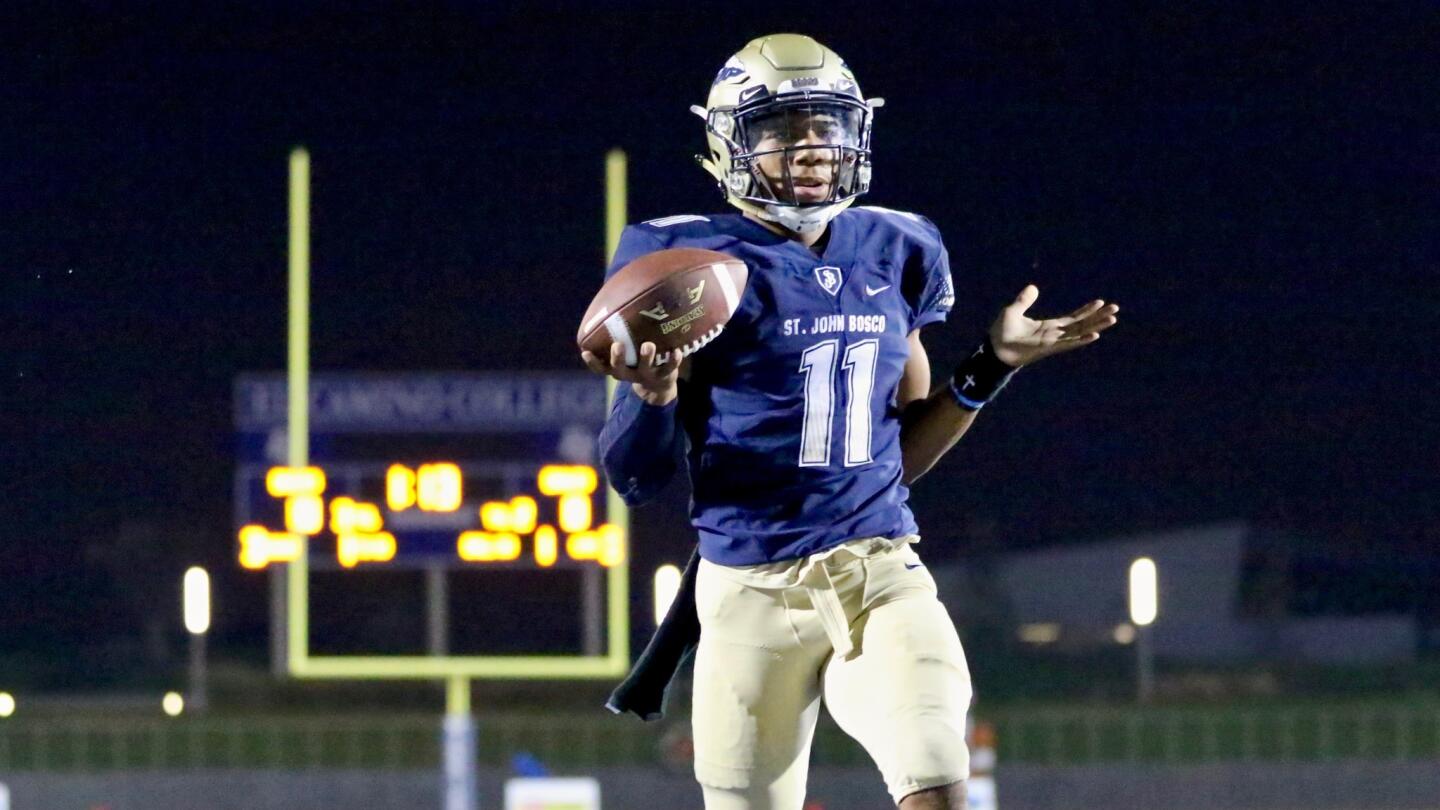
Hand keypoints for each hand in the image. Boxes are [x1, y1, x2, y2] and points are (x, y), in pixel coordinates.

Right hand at [580, 342, 682, 405]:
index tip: (586, 352)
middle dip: (617, 358)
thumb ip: (621, 334)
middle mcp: (629, 373)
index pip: (600, 368)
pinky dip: (673, 361)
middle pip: (619, 369)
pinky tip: (677, 351)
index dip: (593, 362)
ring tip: (648, 345)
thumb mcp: (628, 350)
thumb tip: (616, 299)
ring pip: (644, 369)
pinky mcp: (664, 376)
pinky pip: (669, 369)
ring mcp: (646, 375)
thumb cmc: (637, 359)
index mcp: (618, 368)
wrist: (659, 386)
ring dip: (646, 357)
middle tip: (617, 345)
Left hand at [989, 284, 1119, 366]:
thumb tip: (1034, 287)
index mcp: (1048, 327)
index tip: (1101, 302)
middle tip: (1116, 309)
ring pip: (1080, 333)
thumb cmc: (1001, 333)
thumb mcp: (1012, 311)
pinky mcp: (1048, 348)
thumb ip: (1024, 300)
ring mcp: (1053, 342)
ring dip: (1097, 326)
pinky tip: (1095, 335)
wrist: (993, 350)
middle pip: (1082, 325)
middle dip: (1098, 317)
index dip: (1086, 311)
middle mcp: (1054, 335)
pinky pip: (1069, 343)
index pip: (1073, 318)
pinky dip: (1082, 340)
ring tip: (1113, 319)